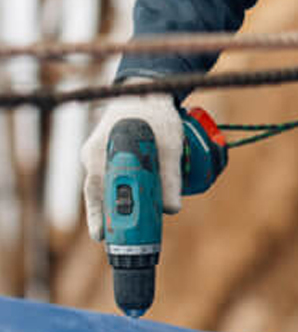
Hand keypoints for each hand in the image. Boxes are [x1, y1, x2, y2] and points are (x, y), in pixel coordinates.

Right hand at [80, 85, 184, 240]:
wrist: (147, 91)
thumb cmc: (156, 114)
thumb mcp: (169, 143)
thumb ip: (170, 175)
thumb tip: (171, 208)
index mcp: (101, 150)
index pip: (96, 191)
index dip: (100, 215)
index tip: (103, 236)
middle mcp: (93, 154)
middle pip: (96, 193)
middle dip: (105, 216)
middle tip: (113, 240)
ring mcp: (97, 154)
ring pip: (101, 187)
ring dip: (112, 205)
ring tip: (123, 229)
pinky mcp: (105, 155)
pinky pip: (107, 179)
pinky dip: (115, 193)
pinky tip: (128, 205)